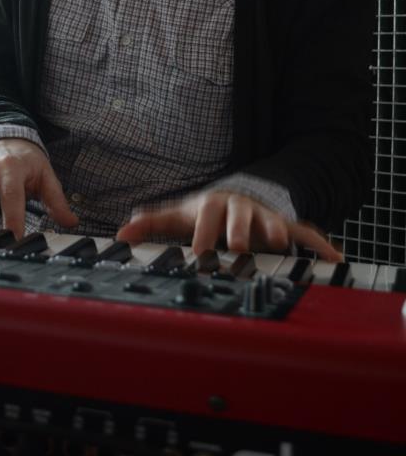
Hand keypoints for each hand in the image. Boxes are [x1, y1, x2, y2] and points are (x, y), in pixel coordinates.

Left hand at [117, 190, 340, 261]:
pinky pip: (306, 234)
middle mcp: (240, 209)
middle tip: (237, 249)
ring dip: (277, 233)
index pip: (206, 219)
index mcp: (214, 206)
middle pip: (240, 220)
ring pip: (273, 223)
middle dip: (239, 234)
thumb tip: (121, 231)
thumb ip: (154, 222)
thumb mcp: (182, 214)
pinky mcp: (286, 227)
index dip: (203, 235)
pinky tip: (334, 258)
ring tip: (281, 244)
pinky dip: (320, 245)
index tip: (198, 254)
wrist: (241, 196)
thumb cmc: (208, 212)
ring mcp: (265, 217)